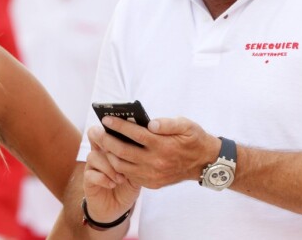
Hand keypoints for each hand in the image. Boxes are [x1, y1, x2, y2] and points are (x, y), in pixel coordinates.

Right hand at [83, 127, 140, 224]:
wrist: (119, 206)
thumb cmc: (130, 183)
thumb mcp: (138, 168)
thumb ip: (138, 153)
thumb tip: (145, 137)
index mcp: (112, 144)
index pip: (106, 126)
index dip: (111, 125)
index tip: (121, 129)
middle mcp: (100, 151)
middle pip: (94, 135)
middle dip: (106, 141)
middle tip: (118, 151)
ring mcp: (92, 165)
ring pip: (93, 156)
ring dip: (109, 166)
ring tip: (121, 178)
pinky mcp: (88, 180)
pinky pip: (91, 174)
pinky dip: (103, 179)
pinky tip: (113, 184)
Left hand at [95, 115, 220, 188]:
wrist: (204, 163)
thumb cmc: (193, 138)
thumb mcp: (185, 124)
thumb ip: (167, 123)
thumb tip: (150, 123)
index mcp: (163, 145)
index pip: (135, 134)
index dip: (119, 126)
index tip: (106, 119)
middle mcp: (156, 162)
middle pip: (123, 151)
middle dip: (107, 140)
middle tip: (96, 132)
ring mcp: (153, 175)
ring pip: (123, 166)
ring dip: (110, 155)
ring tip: (102, 144)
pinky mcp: (153, 183)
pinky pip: (130, 176)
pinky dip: (119, 167)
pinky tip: (114, 156)